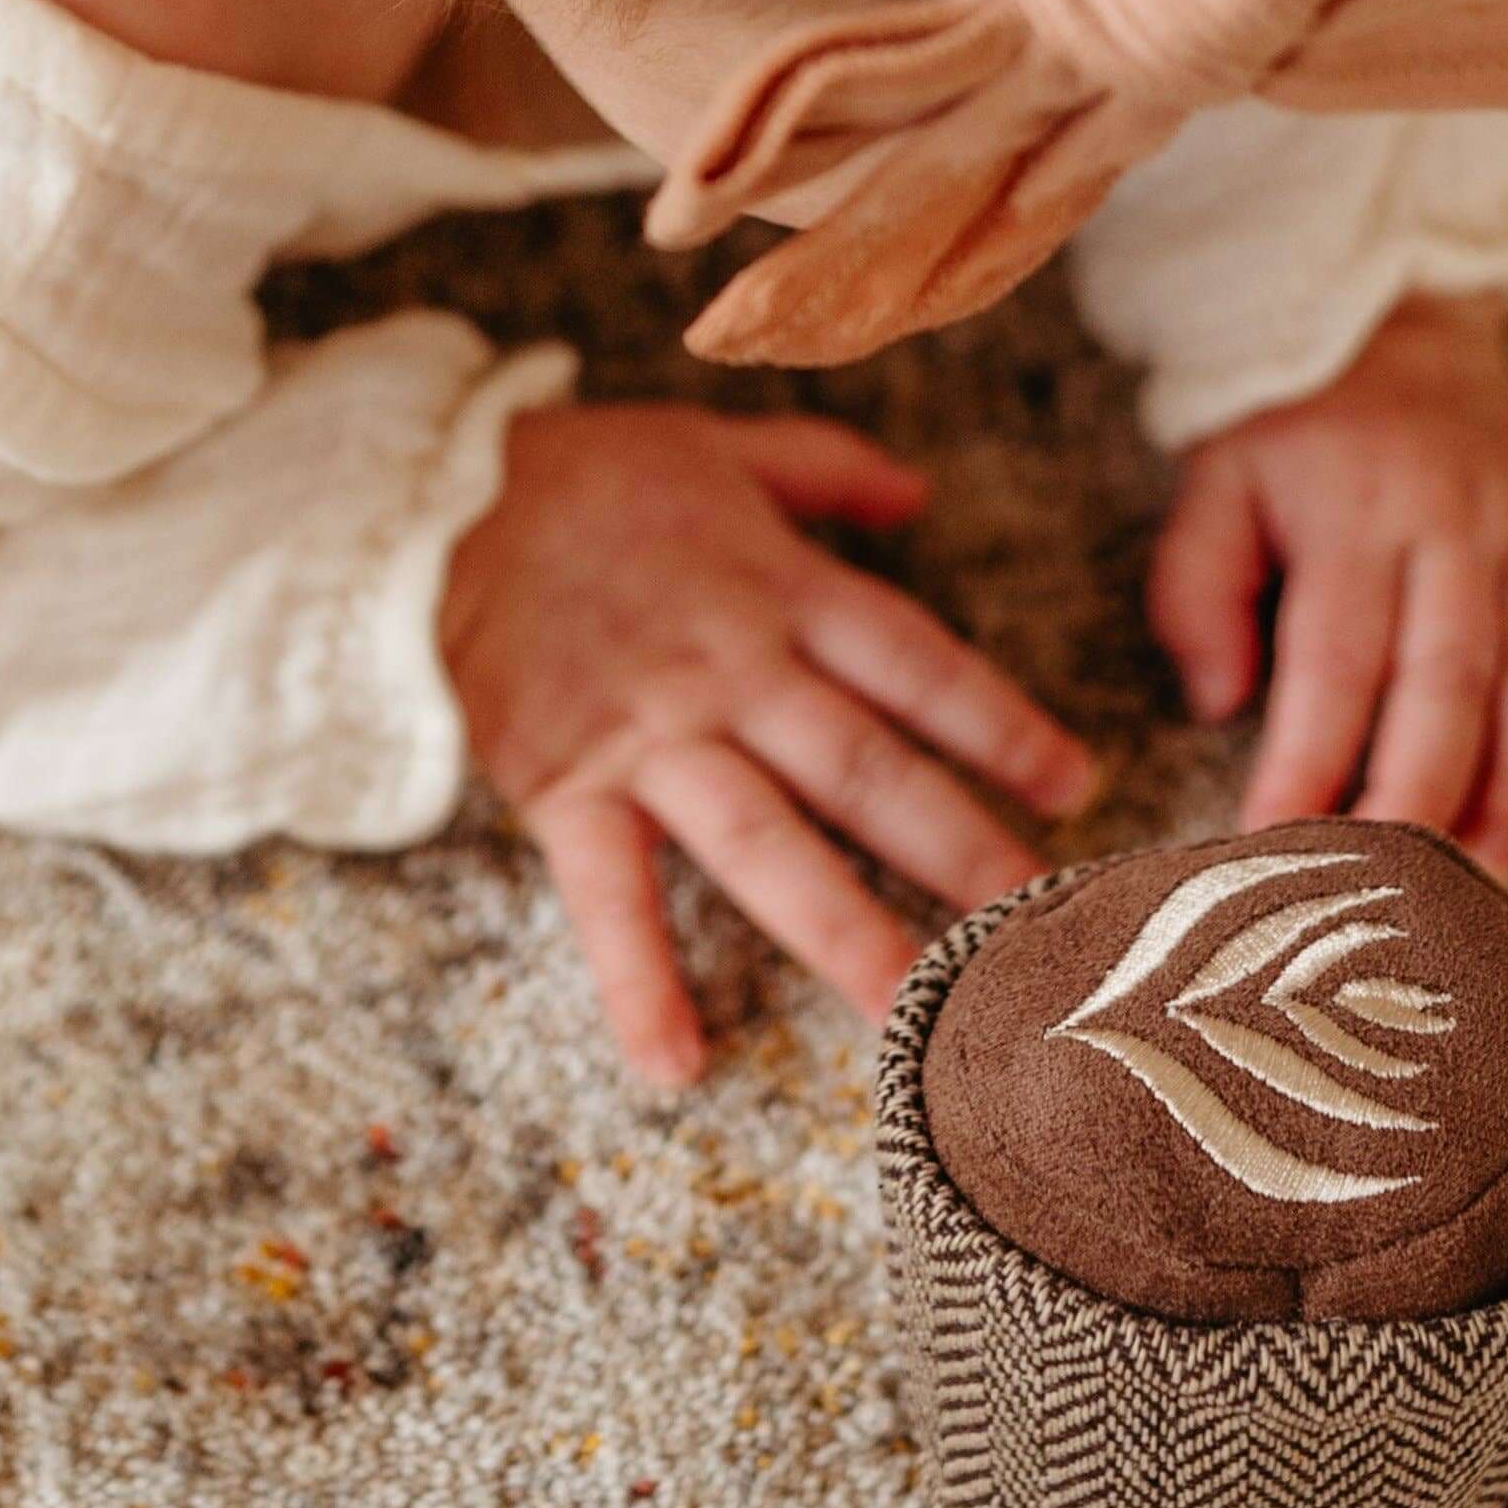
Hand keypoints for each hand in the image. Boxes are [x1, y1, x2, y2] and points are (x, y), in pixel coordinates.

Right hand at [442, 405, 1099, 1085]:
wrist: (434, 499)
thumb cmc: (584, 473)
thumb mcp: (718, 442)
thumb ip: (827, 469)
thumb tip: (921, 494)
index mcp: (777, 585)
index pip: (914, 664)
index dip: (999, 724)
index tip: (1073, 785)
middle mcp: (728, 666)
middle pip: (863, 769)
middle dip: (958, 848)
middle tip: (1038, 928)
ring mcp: (648, 733)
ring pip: (763, 843)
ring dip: (842, 931)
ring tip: (916, 1011)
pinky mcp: (565, 783)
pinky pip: (607, 895)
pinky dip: (638, 981)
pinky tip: (676, 1065)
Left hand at [1146, 295, 1507, 875]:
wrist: (1390, 310)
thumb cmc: (1289, 422)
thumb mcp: (1213, 481)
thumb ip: (1197, 589)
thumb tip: (1220, 704)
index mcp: (1354, 518)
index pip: (1332, 664)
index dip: (1307, 763)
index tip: (1277, 846)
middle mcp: (1455, 528)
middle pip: (1449, 682)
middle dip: (1425, 797)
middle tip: (1400, 897)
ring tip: (1496, 875)